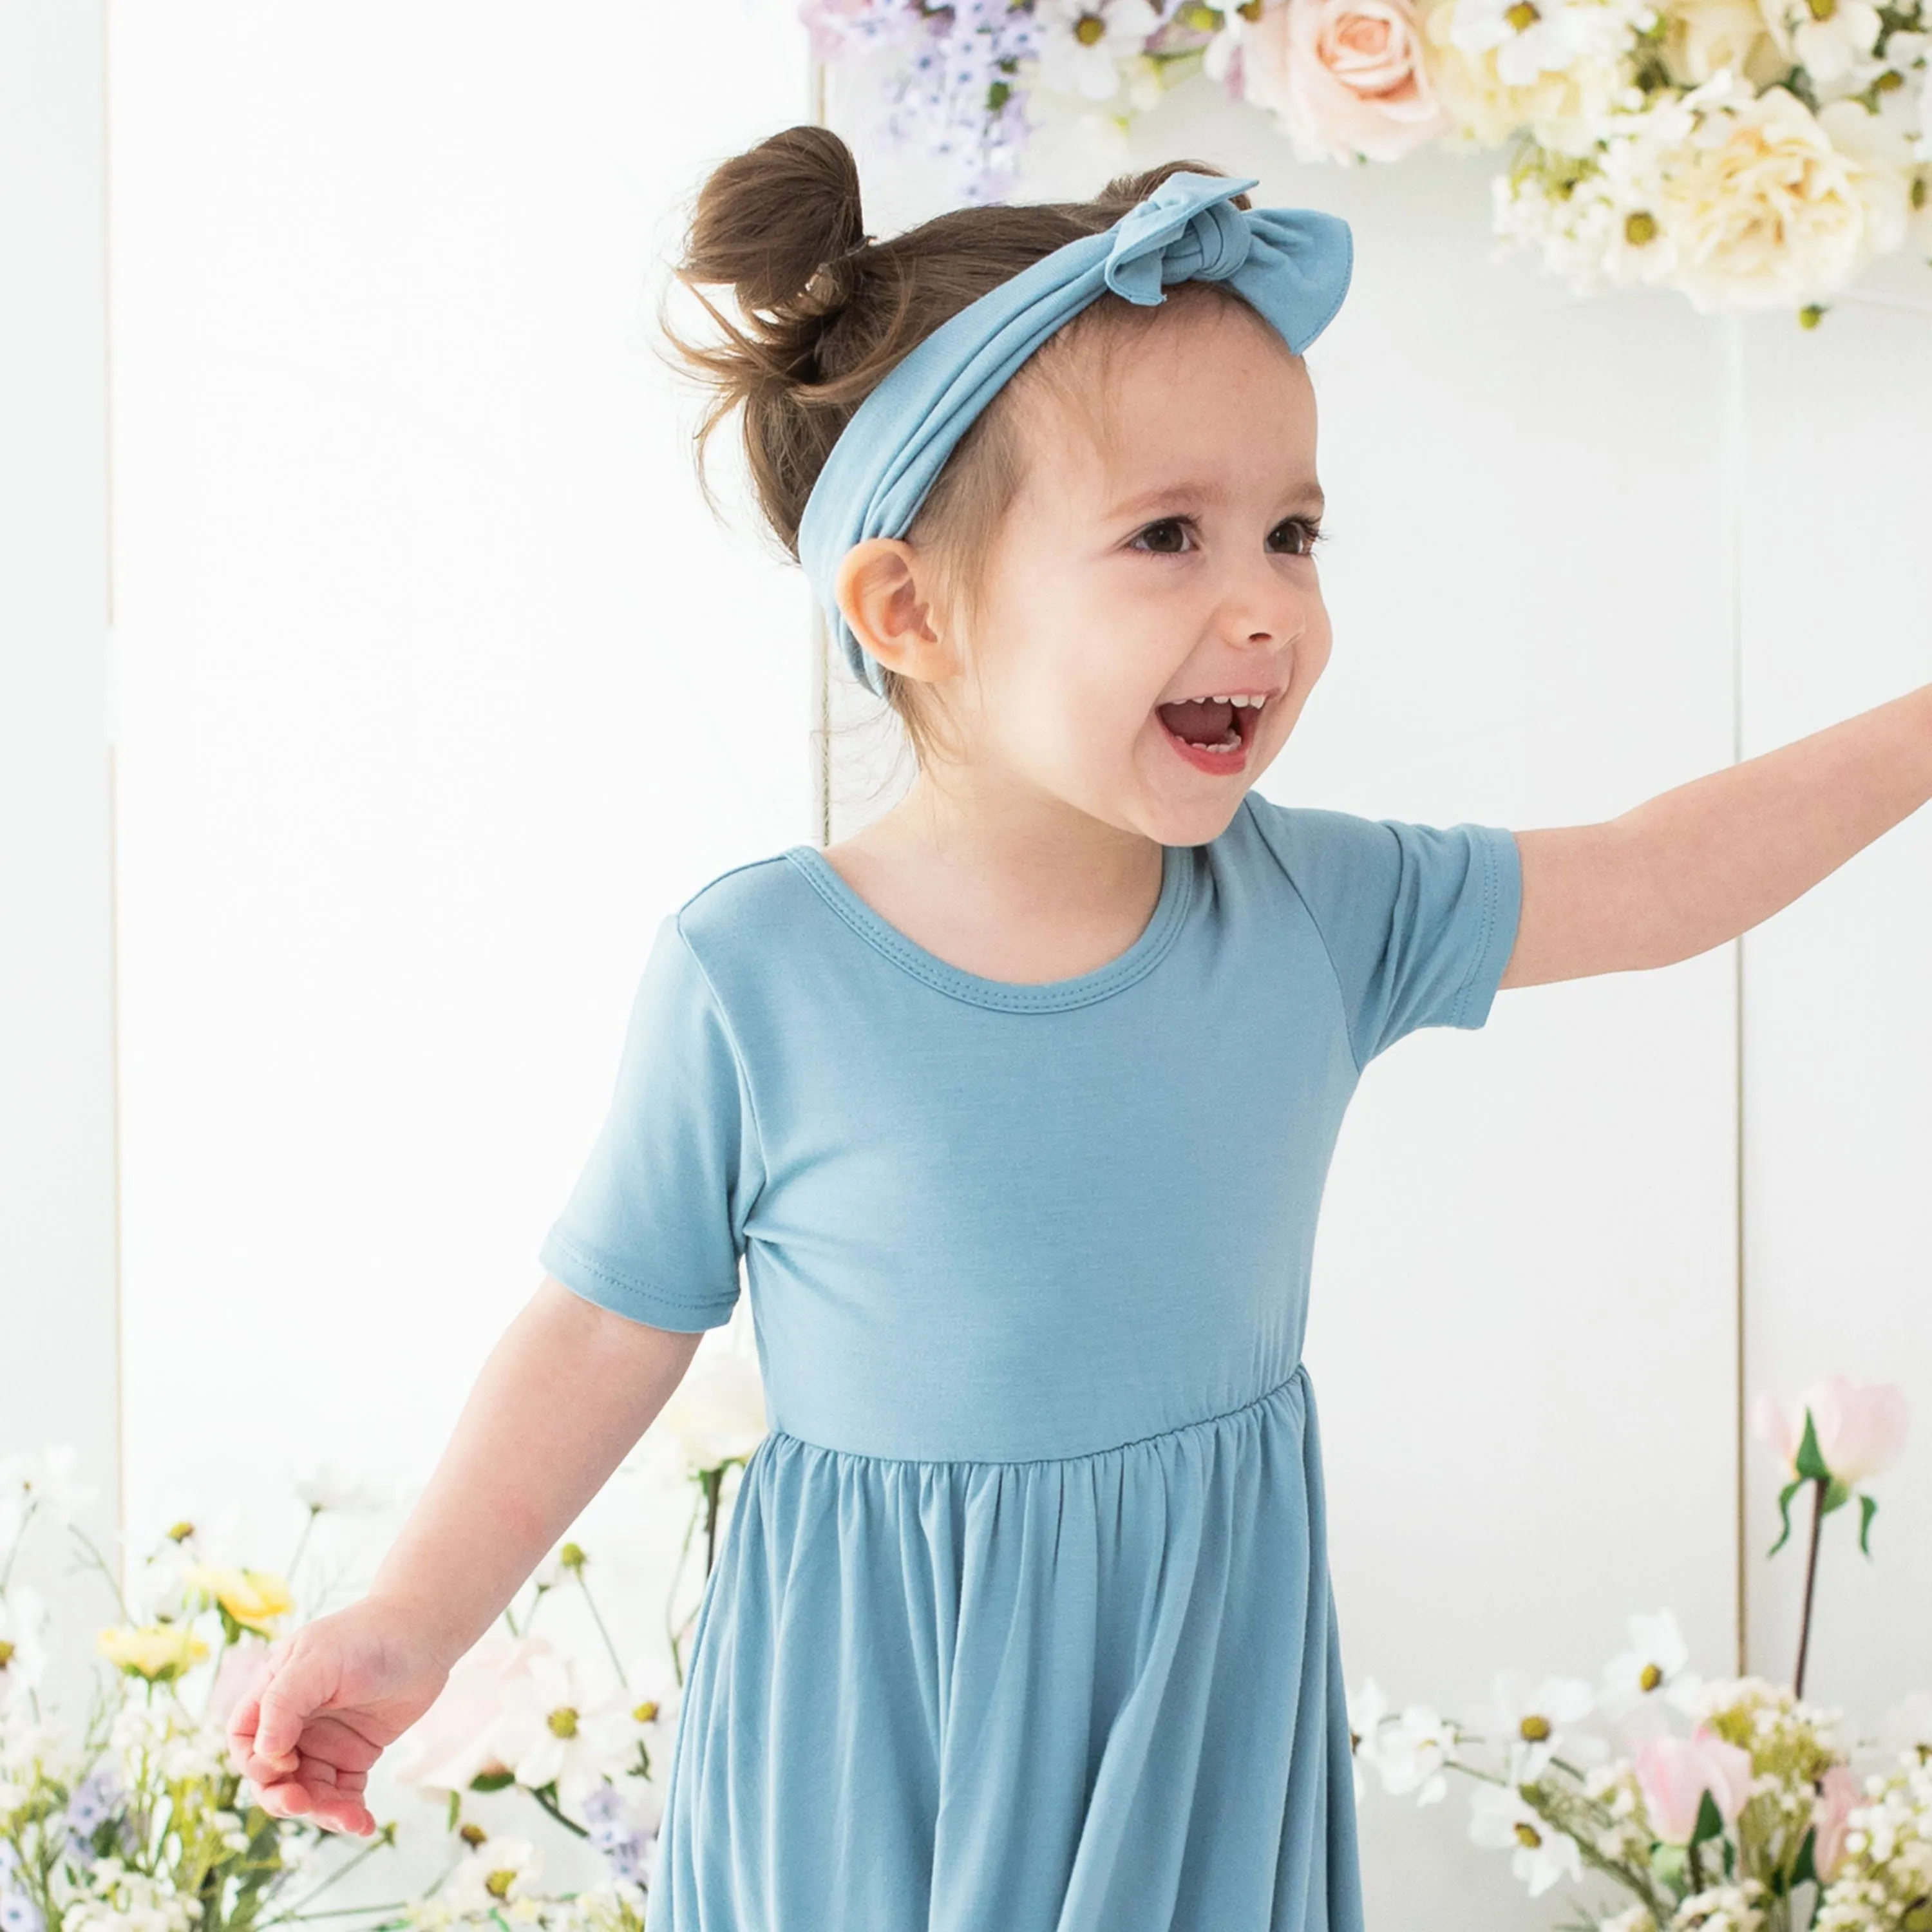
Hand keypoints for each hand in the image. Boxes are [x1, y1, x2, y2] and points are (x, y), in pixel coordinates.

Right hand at [225, 1599, 451, 1836]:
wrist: (424, 1634)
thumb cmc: (367, 1637)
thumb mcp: (319, 1659)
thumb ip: (285, 1701)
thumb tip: (262, 1752)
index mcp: (274, 1695)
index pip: (245, 1740)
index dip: (257, 1762)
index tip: (288, 1763)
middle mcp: (295, 1723)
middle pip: (272, 1777)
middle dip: (284, 1798)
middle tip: (305, 1804)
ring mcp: (324, 1742)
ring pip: (309, 1792)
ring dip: (324, 1812)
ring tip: (352, 1820)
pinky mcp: (354, 1756)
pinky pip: (342, 1794)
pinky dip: (350, 1812)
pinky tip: (365, 1825)